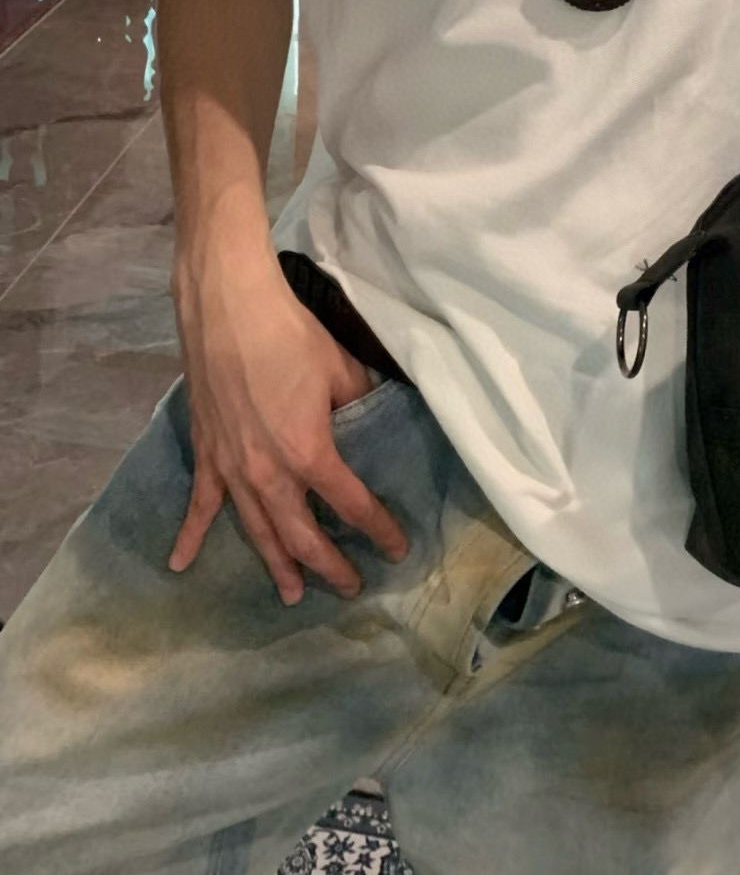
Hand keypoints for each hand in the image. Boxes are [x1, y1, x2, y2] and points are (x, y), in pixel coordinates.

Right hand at [168, 254, 409, 605]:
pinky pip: (199, 504)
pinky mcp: (204, 454)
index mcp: (309, 454)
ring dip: (276, 565)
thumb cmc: (289, 335)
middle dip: (329, 566)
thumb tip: (374, 418)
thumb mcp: (342, 371)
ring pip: (256, 531)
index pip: (352, 505)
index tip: (397, 548)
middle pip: (302, 536)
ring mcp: (230, 469)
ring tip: (293, 594)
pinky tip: (179, 564)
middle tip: (351, 586)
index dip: (379, 529)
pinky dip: (189, 536)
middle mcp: (268, 474)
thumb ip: (361, 403)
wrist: (229, 308)